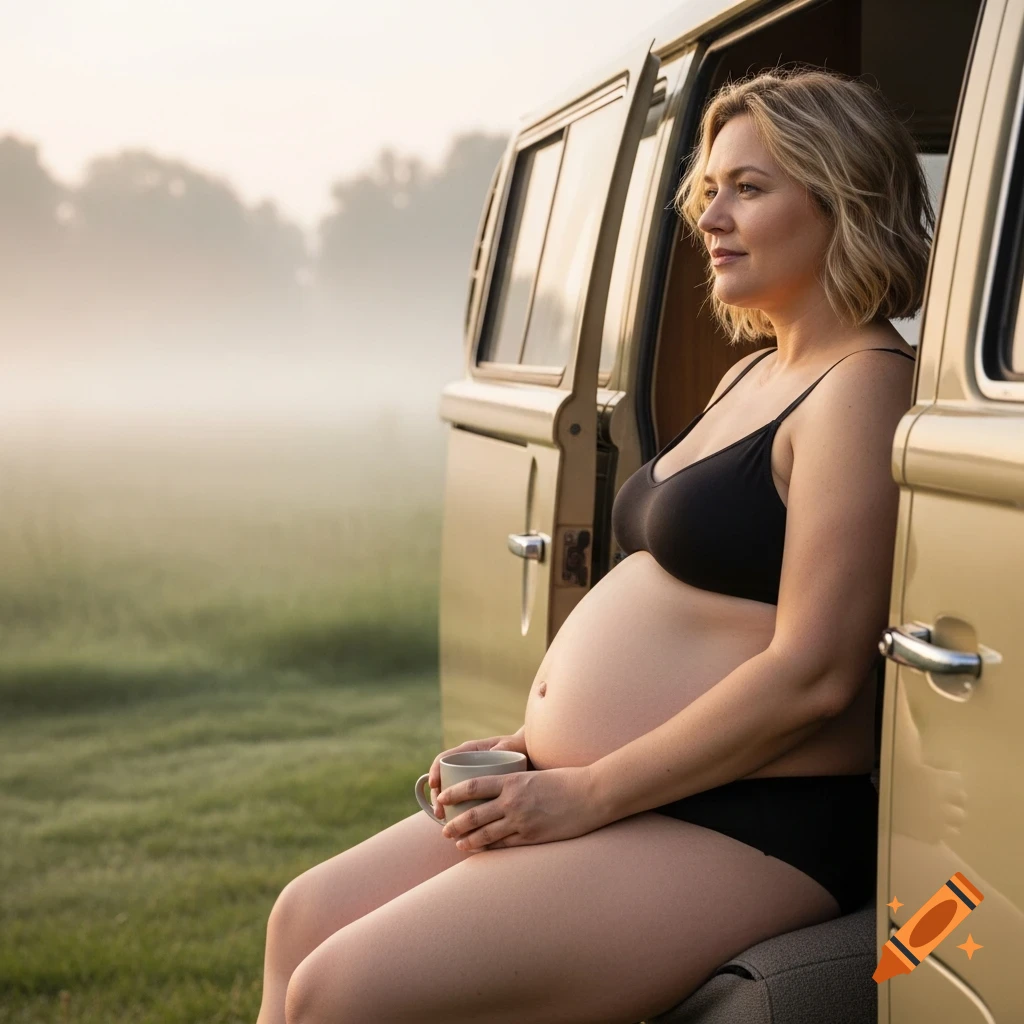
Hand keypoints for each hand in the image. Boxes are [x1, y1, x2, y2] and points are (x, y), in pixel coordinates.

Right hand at [427, 728, 527, 819]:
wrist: (531, 758)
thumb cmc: (519, 749)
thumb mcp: (511, 746)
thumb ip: (505, 747)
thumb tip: (495, 750)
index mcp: (469, 752)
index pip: (444, 759)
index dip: (435, 771)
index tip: (434, 785)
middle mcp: (466, 767)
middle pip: (443, 782)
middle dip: (438, 798)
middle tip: (440, 813)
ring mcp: (470, 782)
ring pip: (452, 797)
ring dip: (446, 810)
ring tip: (447, 823)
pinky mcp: (478, 795)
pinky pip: (464, 806)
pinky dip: (460, 816)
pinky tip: (462, 829)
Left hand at [437, 765, 600, 849]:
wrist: (592, 795)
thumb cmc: (567, 780)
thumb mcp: (535, 774)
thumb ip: (516, 782)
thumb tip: (499, 788)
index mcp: (512, 780)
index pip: (473, 787)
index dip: (454, 793)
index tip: (443, 798)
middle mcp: (512, 802)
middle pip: (474, 814)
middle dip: (455, 823)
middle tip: (444, 829)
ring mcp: (521, 822)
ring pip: (486, 834)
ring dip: (468, 840)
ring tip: (458, 844)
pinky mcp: (532, 837)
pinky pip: (505, 846)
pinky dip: (490, 849)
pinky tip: (482, 851)